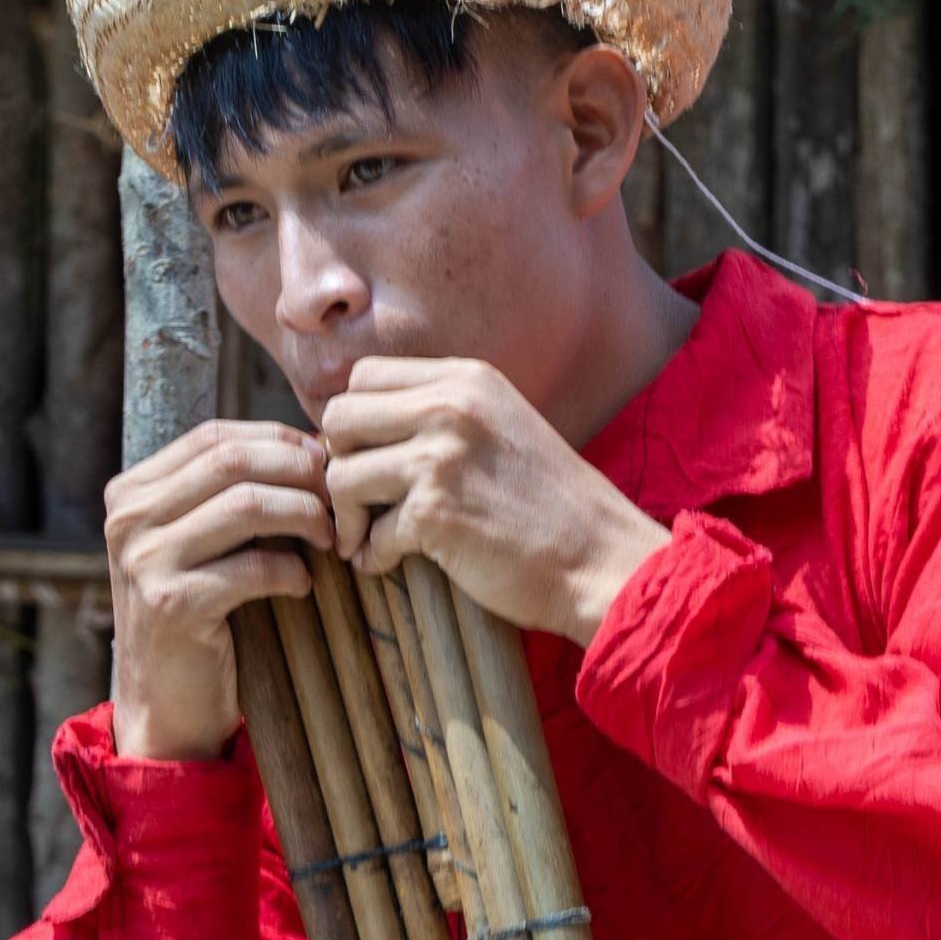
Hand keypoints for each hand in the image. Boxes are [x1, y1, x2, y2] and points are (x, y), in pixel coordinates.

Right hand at [104, 420, 333, 758]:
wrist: (166, 702)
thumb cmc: (200, 612)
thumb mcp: (198, 540)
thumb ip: (228, 492)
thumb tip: (311, 447)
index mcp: (132, 491)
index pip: (214, 436)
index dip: (277, 441)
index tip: (321, 462)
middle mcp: (128, 518)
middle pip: (232, 461)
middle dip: (298, 472)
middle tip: (336, 499)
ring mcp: (144, 561)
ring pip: (246, 504)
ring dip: (304, 516)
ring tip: (328, 538)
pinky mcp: (172, 604)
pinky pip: (253, 567)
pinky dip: (291, 571)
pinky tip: (303, 585)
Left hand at [321, 357, 668, 646]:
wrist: (601, 558)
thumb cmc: (548, 502)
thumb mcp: (499, 424)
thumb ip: (438, 413)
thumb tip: (352, 426)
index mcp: (465, 378)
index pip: (363, 376)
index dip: (353, 421)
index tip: (366, 458)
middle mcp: (450, 405)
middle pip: (339, 417)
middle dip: (339, 463)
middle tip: (359, 502)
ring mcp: (441, 457)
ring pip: (341, 475)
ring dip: (348, 516)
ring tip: (367, 538)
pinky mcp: (436, 512)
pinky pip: (370, 533)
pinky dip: (373, 555)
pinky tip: (390, 562)